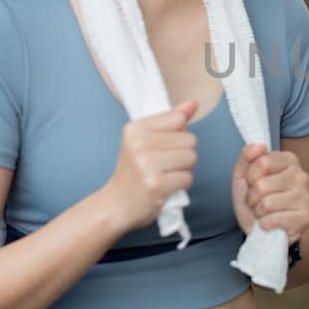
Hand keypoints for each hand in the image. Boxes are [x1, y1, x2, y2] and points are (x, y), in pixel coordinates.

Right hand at [102, 99, 198, 232]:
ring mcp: (147, 164)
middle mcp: (139, 143)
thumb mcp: (144, 141)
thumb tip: (193, 104)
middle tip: (163, 165)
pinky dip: (181, 185)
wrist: (115, 205)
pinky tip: (165, 187)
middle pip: (189, 140)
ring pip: (191, 158)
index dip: (178, 134)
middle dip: (183, 154)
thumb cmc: (133, 172)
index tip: (162, 146)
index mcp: (135, 128)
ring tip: (165, 175)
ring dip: (183, 170)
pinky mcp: (156, 184)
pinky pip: (187, 178)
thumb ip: (170, 120)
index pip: (178, 118)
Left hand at [232, 144, 308, 240]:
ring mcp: (305, 197)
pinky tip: (272, 223)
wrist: (266, 230)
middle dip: (253, 197)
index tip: (253, 183)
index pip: (262, 162)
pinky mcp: (305, 217)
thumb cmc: (256, 200)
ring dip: (259, 212)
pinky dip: (265, 224)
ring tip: (265, 213)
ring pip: (267, 204)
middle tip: (258, 202)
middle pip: (262, 185)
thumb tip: (259, 146)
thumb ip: (247, 157)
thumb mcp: (244, 176)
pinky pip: (273, 220)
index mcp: (289, 160)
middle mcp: (301, 175)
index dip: (250, 177)